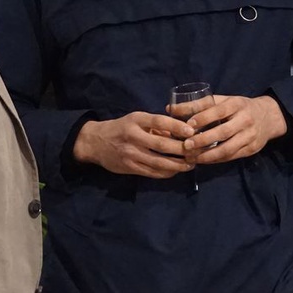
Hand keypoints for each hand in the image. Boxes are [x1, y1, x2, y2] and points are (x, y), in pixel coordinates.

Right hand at [74, 112, 196, 177]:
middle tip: (196, 151)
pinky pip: (152, 172)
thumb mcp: (136, 120)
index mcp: (136, 120)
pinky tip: (176, 171)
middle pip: (161, 144)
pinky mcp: (130, 168)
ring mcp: (131, 154)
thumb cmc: (121, 128)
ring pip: (159, 162)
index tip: (192, 131)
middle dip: (182, 149)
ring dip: (178, 164)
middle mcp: (133, 136)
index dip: (177, 126)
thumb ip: (156, 126)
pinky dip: (167, 172)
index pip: (159, 121)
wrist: (95, 143)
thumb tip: (180, 132)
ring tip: (191, 164)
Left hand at [177, 94, 287, 164]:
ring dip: (208, 155)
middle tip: (186, 146)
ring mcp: (250, 136)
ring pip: (227, 149)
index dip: (203, 118)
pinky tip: (203, 160)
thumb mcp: (224, 100)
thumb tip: (170, 108)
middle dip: (202, 140)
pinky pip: (231, 157)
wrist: (269, 116)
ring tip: (192, 157)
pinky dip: (216, 160)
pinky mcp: (251, 149)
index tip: (188, 125)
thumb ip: (200, 104)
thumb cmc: (239, 107)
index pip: (219, 111)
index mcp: (237, 104)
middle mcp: (245, 120)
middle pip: (223, 132)